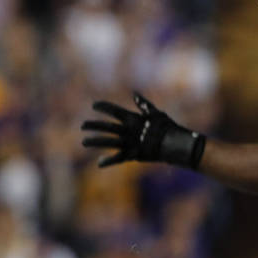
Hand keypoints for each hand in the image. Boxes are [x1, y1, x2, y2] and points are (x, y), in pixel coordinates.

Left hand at [81, 92, 204, 168]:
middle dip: (93, 125)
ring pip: (108, 141)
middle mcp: (128, 130)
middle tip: (82, 125)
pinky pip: (118, 158)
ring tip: (83, 142)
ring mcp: (129, 142)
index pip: (114, 110)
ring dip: (95, 141)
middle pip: (106, 126)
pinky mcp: (133, 154)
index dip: (103, 107)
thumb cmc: (166, 127)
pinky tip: (99, 163)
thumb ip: (143, 104)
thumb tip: (134, 94)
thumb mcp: (155, 113)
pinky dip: (108, 161)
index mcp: (133, 118)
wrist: (175, 144)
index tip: (94, 105)